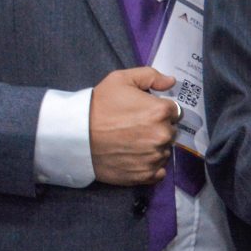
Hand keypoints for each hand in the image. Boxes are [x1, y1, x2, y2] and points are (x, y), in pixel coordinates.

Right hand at [89, 66, 179, 184]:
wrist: (76, 135)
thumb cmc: (98, 105)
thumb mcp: (121, 80)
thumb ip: (150, 76)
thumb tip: (171, 81)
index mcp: (160, 111)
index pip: (174, 111)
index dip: (160, 111)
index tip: (145, 113)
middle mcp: (162, 135)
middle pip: (171, 131)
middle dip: (158, 128)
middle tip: (136, 128)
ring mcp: (155, 157)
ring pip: (165, 151)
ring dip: (155, 147)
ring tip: (132, 142)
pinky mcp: (145, 174)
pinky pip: (159, 171)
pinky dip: (151, 166)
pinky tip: (135, 157)